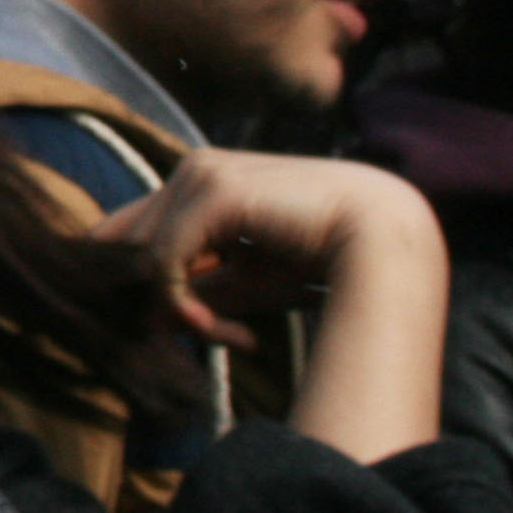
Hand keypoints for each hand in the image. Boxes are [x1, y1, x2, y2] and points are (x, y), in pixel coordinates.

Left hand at [98, 149, 447, 462]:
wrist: (384, 238)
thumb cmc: (322, 258)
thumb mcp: (246, 282)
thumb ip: (195, 295)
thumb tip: (146, 321)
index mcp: (199, 183)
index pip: (132, 232)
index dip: (140, 286)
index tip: (185, 330)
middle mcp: (192, 170)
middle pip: (127, 247)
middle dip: (158, 305)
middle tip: (219, 342)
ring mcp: (200, 173)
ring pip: (144, 257)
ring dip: (181, 313)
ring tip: (234, 339)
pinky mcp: (212, 190)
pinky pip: (166, 260)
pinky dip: (188, 307)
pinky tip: (235, 333)